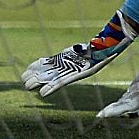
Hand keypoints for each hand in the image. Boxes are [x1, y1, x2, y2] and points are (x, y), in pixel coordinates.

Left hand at [20, 15, 137, 97]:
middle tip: (26, 85)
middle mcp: (72, 70)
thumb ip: (105, 55)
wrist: (104, 44)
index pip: (65, 81)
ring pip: (49, 71)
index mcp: (82, 71)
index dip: (53, 87)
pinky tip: (30, 68)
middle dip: (40, 80)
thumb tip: (113, 52)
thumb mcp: (105, 55)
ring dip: (36, 74)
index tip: (43, 94)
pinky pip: (49, 62)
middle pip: (53, 77)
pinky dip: (39, 64)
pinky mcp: (62, 58)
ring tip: (24, 79)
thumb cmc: (107, 49)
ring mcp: (66, 64)